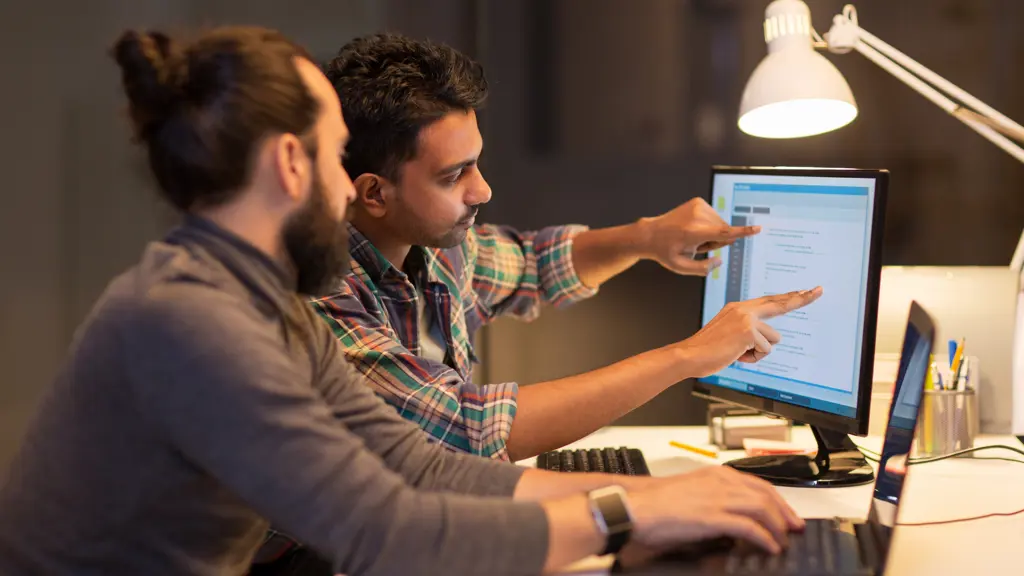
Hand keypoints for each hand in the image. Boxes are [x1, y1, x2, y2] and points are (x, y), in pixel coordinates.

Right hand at [627, 467, 803, 555]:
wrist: (636, 508)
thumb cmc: (657, 503)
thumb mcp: (692, 491)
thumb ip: (715, 497)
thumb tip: (734, 516)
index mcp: (716, 474)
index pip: (758, 483)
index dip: (778, 500)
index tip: (788, 514)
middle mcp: (720, 481)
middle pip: (766, 494)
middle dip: (785, 513)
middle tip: (794, 529)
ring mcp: (717, 498)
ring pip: (762, 508)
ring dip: (777, 526)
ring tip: (782, 541)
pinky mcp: (712, 517)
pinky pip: (749, 527)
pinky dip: (764, 538)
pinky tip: (769, 547)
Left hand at [636, 198, 759, 275]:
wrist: (651, 233)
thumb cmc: (666, 252)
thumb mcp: (682, 267)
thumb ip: (703, 268)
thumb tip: (719, 260)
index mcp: (693, 233)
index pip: (723, 233)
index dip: (742, 232)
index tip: (758, 229)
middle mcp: (696, 217)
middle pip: (724, 231)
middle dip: (716, 241)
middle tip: (696, 246)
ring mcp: (698, 206)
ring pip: (720, 224)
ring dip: (712, 233)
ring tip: (692, 237)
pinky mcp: (698, 201)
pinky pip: (715, 217)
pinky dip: (708, 224)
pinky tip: (693, 228)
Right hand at [679, 288, 822, 377]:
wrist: (689, 355)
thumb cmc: (707, 350)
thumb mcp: (728, 334)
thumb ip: (746, 330)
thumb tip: (766, 340)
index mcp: (738, 308)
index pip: (769, 301)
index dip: (788, 297)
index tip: (806, 291)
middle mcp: (743, 309)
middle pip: (780, 303)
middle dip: (802, 299)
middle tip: (819, 290)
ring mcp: (746, 318)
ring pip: (773, 339)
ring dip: (759, 352)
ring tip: (737, 353)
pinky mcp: (749, 331)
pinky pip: (766, 350)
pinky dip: (753, 358)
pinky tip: (736, 355)